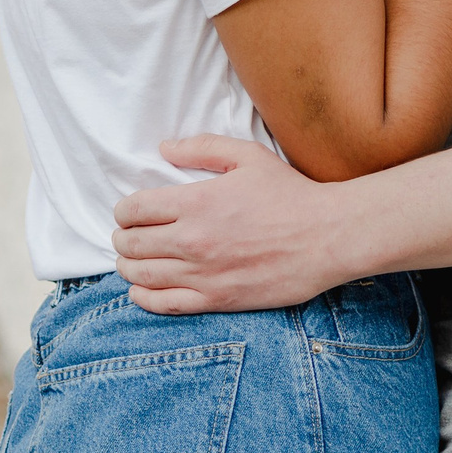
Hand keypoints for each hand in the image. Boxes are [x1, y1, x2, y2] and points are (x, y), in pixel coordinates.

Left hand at [109, 137, 351, 313]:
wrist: (329, 237)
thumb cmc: (290, 194)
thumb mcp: (247, 155)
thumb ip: (202, 147)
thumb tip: (164, 149)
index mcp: (196, 202)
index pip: (134, 210)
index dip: (124, 212)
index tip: (128, 213)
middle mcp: (193, 240)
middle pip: (133, 244)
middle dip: (122, 239)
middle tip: (125, 237)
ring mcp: (204, 273)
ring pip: (143, 276)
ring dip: (127, 268)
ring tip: (128, 262)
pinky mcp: (218, 300)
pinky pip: (167, 305)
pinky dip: (144, 299)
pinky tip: (140, 291)